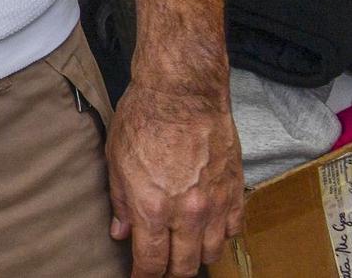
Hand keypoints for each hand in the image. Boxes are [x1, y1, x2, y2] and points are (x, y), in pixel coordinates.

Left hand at [106, 83, 244, 276]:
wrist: (183, 91)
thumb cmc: (144, 118)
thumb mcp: (116, 159)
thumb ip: (121, 202)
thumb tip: (121, 233)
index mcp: (152, 208)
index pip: (151, 262)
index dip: (143, 277)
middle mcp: (187, 214)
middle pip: (183, 266)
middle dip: (170, 274)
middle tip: (161, 270)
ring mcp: (216, 205)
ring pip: (211, 253)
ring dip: (196, 257)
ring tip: (184, 252)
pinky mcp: (235, 191)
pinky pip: (234, 230)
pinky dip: (221, 236)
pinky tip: (209, 231)